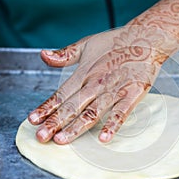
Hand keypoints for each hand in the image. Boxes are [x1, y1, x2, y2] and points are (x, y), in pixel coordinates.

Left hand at [28, 26, 176, 143]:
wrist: (145, 38)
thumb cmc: (116, 42)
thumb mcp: (87, 44)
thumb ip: (66, 54)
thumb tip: (43, 55)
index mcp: (84, 73)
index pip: (61, 93)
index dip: (47, 107)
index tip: (34, 120)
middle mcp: (96, 83)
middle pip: (73, 106)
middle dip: (56, 122)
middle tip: (42, 136)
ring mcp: (114, 90)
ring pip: (92, 112)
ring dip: (76, 127)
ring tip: (62, 140)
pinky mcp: (132, 94)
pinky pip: (121, 112)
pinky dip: (112, 125)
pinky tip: (104, 138)